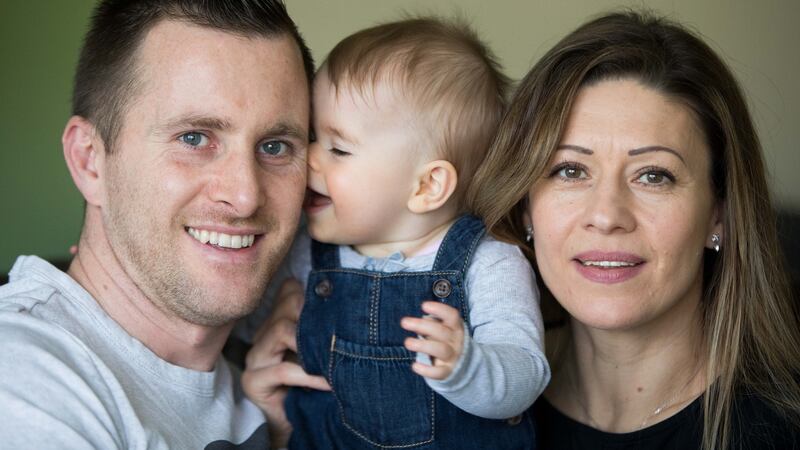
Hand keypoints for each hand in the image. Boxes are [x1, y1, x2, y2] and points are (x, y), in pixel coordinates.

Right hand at [242, 278, 330, 446]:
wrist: (298, 424)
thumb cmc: (313, 386)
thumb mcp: (321, 352)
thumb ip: (325, 330)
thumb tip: (347, 304)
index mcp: (277, 323)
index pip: (289, 291)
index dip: (313, 297)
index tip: (338, 307)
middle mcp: (262, 335)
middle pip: (288, 307)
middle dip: (314, 319)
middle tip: (338, 336)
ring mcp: (255, 358)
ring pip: (282, 330)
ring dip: (311, 344)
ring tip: (332, 358)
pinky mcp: (252, 382)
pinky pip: (284, 369)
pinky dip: (310, 375)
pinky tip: (327, 382)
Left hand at [400, 301, 464, 380]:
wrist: (464, 364)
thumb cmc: (446, 341)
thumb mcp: (444, 329)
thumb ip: (431, 324)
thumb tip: (411, 322)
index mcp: (456, 327)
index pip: (452, 315)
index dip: (439, 310)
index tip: (424, 306)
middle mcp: (456, 340)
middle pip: (441, 331)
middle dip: (422, 325)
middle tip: (404, 322)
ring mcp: (453, 356)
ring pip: (440, 350)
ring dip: (422, 345)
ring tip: (407, 342)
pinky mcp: (448, 371)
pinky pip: (439, 372)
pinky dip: (427, 370)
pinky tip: (415, 366)